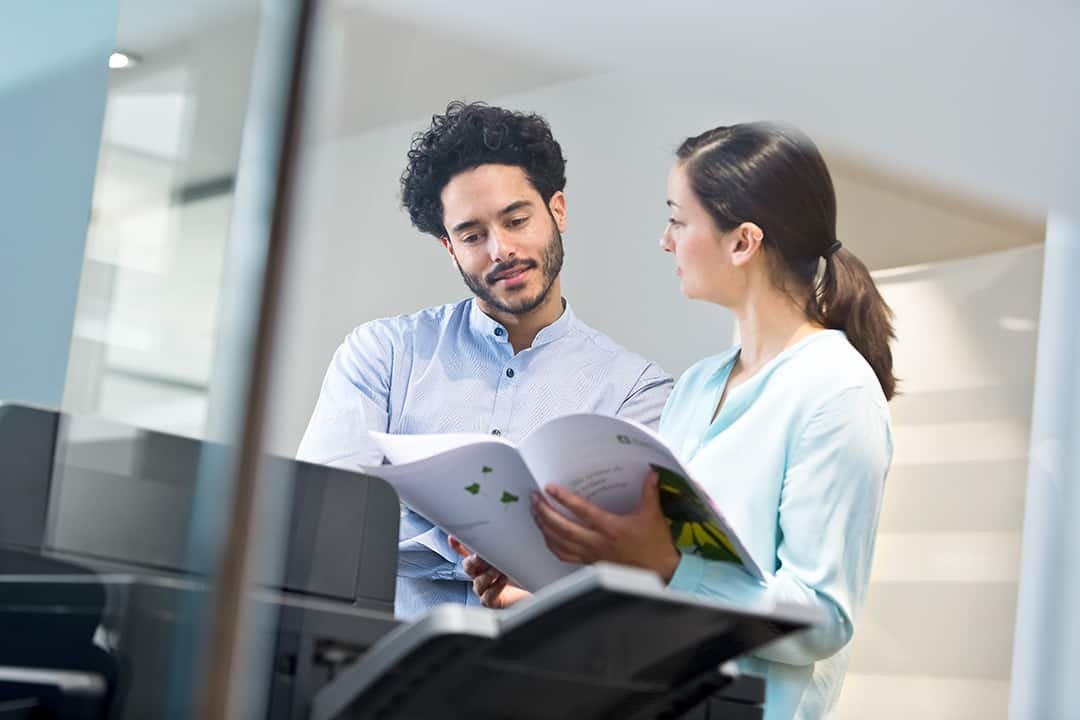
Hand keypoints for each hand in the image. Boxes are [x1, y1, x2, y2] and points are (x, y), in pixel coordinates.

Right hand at [448, 535, 531, 608]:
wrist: (536, 589)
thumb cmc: (527, 571)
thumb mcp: (515, 551)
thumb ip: (507, 541)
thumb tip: (507, 525)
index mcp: (487, 560)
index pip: (468, 552)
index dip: (458, 545)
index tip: (453, 537)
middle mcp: (484, 574)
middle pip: (468, 566)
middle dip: (472, 561)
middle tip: (480, 557)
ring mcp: (487, 588)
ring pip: (477, 582)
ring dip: (486, 576)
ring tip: (499, 571)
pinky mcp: (493, 601)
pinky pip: (486, 597)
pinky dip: (493, 589)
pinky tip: (502, 582)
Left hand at [530, 469, 680, 582]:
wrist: (659, 572)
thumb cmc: (655, 545)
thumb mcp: (653, 515)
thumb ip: (650, 492)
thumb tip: (651, 472)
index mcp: (611, 529)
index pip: (583, 512)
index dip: (564, 499)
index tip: (550, 488)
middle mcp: (597, 543)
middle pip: (563, 529)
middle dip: (545, 513)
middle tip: (534, 498)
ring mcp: (591, 555)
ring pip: (559, 543)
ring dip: (544, 527)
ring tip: (534, 512)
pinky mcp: (589, 563)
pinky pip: (564, 555)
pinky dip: (551, 544)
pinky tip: (545, 534)